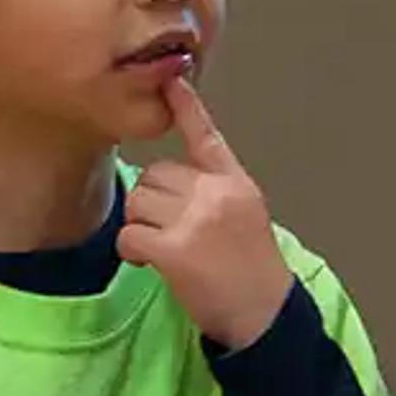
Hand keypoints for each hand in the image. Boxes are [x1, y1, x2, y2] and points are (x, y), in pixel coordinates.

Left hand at [121, 77, 298, 351]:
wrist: (265, 315)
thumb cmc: (251, 270)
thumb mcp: (245, 216)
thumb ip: (213, 192)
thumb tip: (163, 182)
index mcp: (234, 182)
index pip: (206, 136)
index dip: (186, 108)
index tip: (171, 80)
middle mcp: (217, 194)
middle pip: (155, 175)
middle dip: (152, 203)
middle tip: (167, 232)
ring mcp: (197, 221)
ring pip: (138, 202)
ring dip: (138, 225)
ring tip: (160, 249)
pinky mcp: (176, 250)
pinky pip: (130, 233)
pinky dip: (131, 249)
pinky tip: (148, 262)